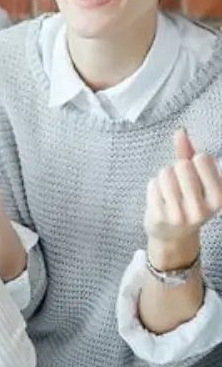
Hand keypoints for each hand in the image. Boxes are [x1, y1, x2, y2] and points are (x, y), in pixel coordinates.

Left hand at [144, 129, 221, 265]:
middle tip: (178, 182)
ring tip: (168, 190)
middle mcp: (202, 209)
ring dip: (163, 176)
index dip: (193, 160)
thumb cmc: (186, 200)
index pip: (202, 160)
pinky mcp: (160, 218)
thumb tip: (180, 131)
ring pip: (164, 173)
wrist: (172, 235)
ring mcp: (180, 216)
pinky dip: (153, 186)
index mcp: (219, 198)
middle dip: (176, 168)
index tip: (194, 172)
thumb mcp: (196, 179)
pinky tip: (159, 199)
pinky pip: (152, 184)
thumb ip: (188, 154)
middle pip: (181, 166)